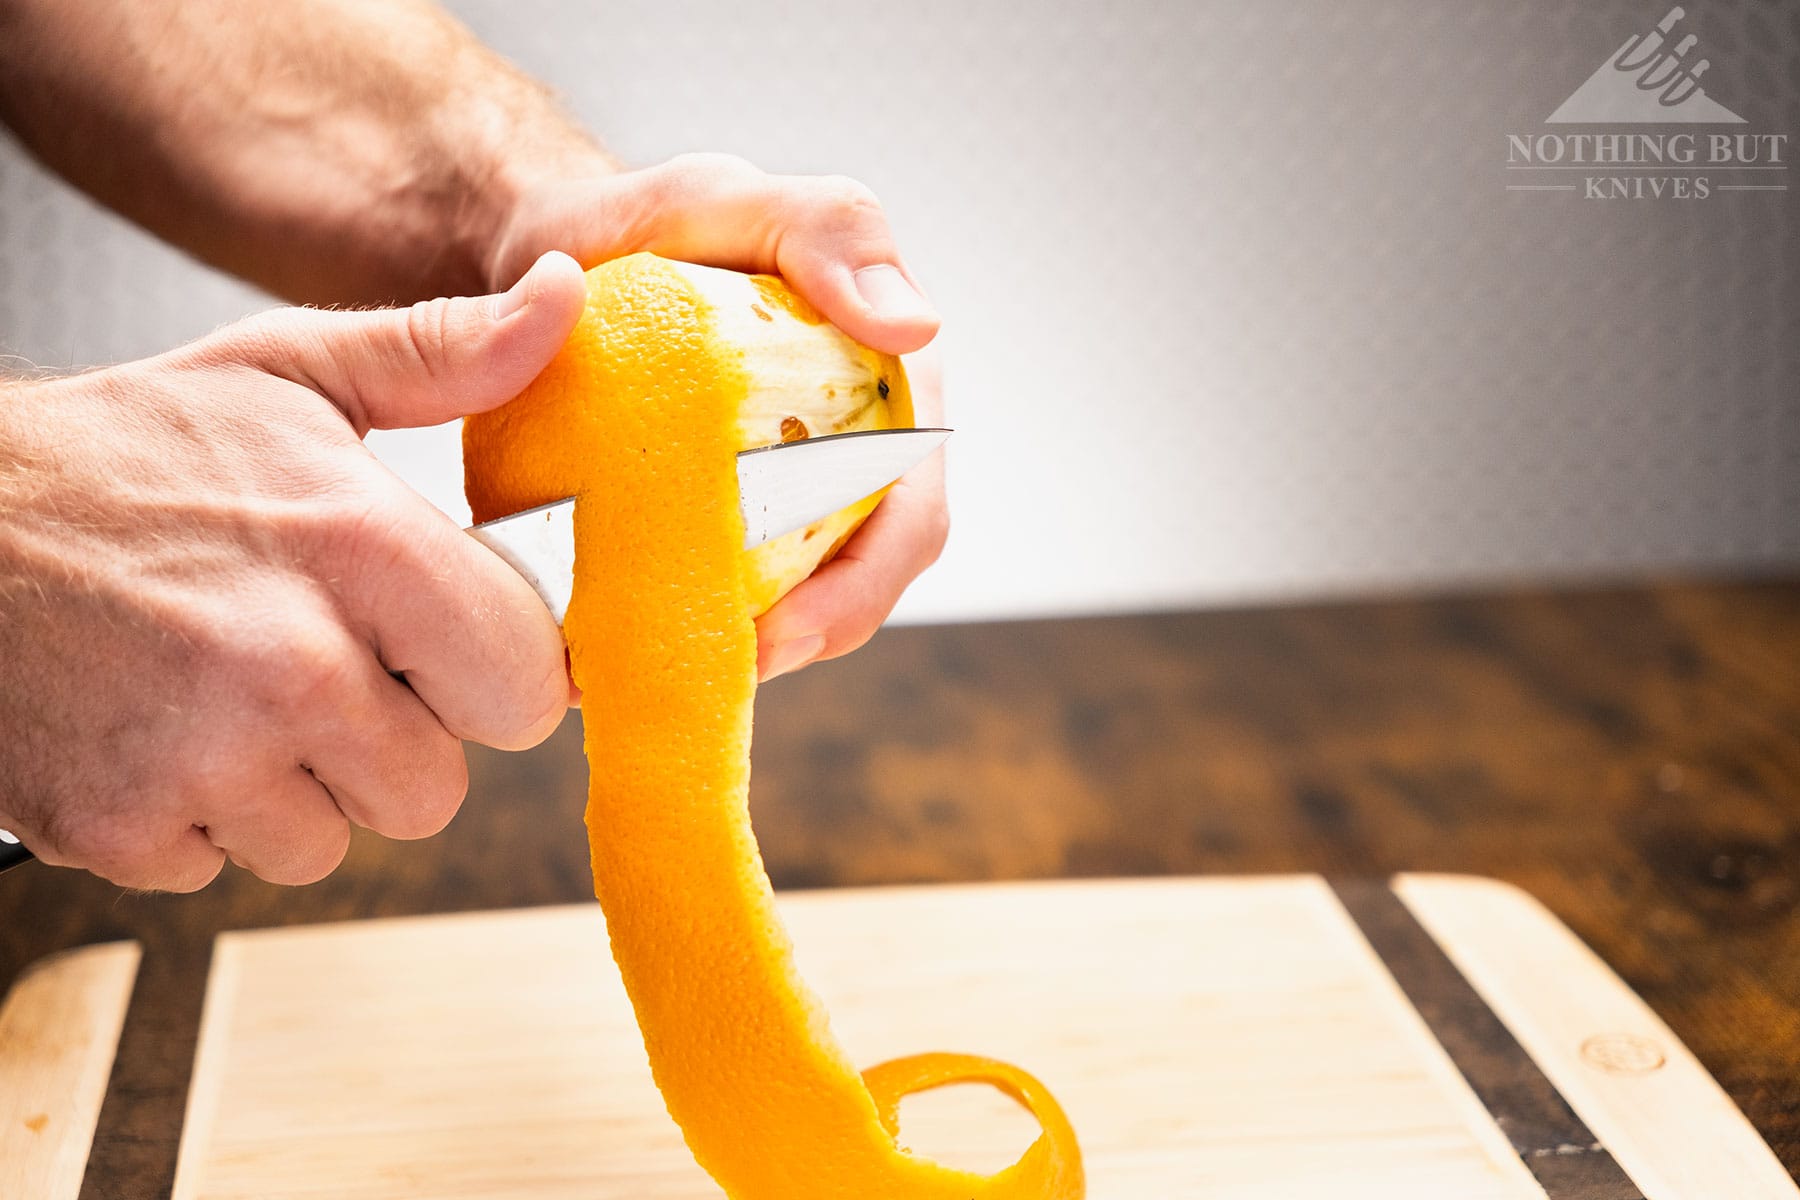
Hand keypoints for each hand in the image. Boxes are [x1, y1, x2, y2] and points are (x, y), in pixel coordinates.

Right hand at [0, 252, 588, 890]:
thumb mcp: (291, 373)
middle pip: (435, 788)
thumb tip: (567, 293)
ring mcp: (203, 759)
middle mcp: (295, 665)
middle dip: (393, 737)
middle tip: (316, 659)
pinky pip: (225, 864)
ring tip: (227, 688)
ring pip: (333, 839)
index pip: (525, 690)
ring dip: (295, 783)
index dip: (485, 671)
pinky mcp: (121, 826)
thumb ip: (446, 353)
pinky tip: (159, 726)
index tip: (435, 641)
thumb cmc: (124, 453)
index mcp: (362, 548)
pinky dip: (199, 815)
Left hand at [488, 154, 950, 679]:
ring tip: (676, 679)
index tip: (784, 629)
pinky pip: (726, 598)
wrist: (543, 258)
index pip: (908, 517)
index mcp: (888, 396)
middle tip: (721, 672)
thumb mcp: (725, 198)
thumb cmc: (642, 224)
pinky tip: (641, 655)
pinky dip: (695, 632)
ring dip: (751, 651)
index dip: (861, 586)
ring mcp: (789, 498)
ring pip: (799, 604)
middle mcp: (853, 457)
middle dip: (805, 641)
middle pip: (860, 581)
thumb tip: (918, 330)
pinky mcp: (724, 526)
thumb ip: (830, 230)